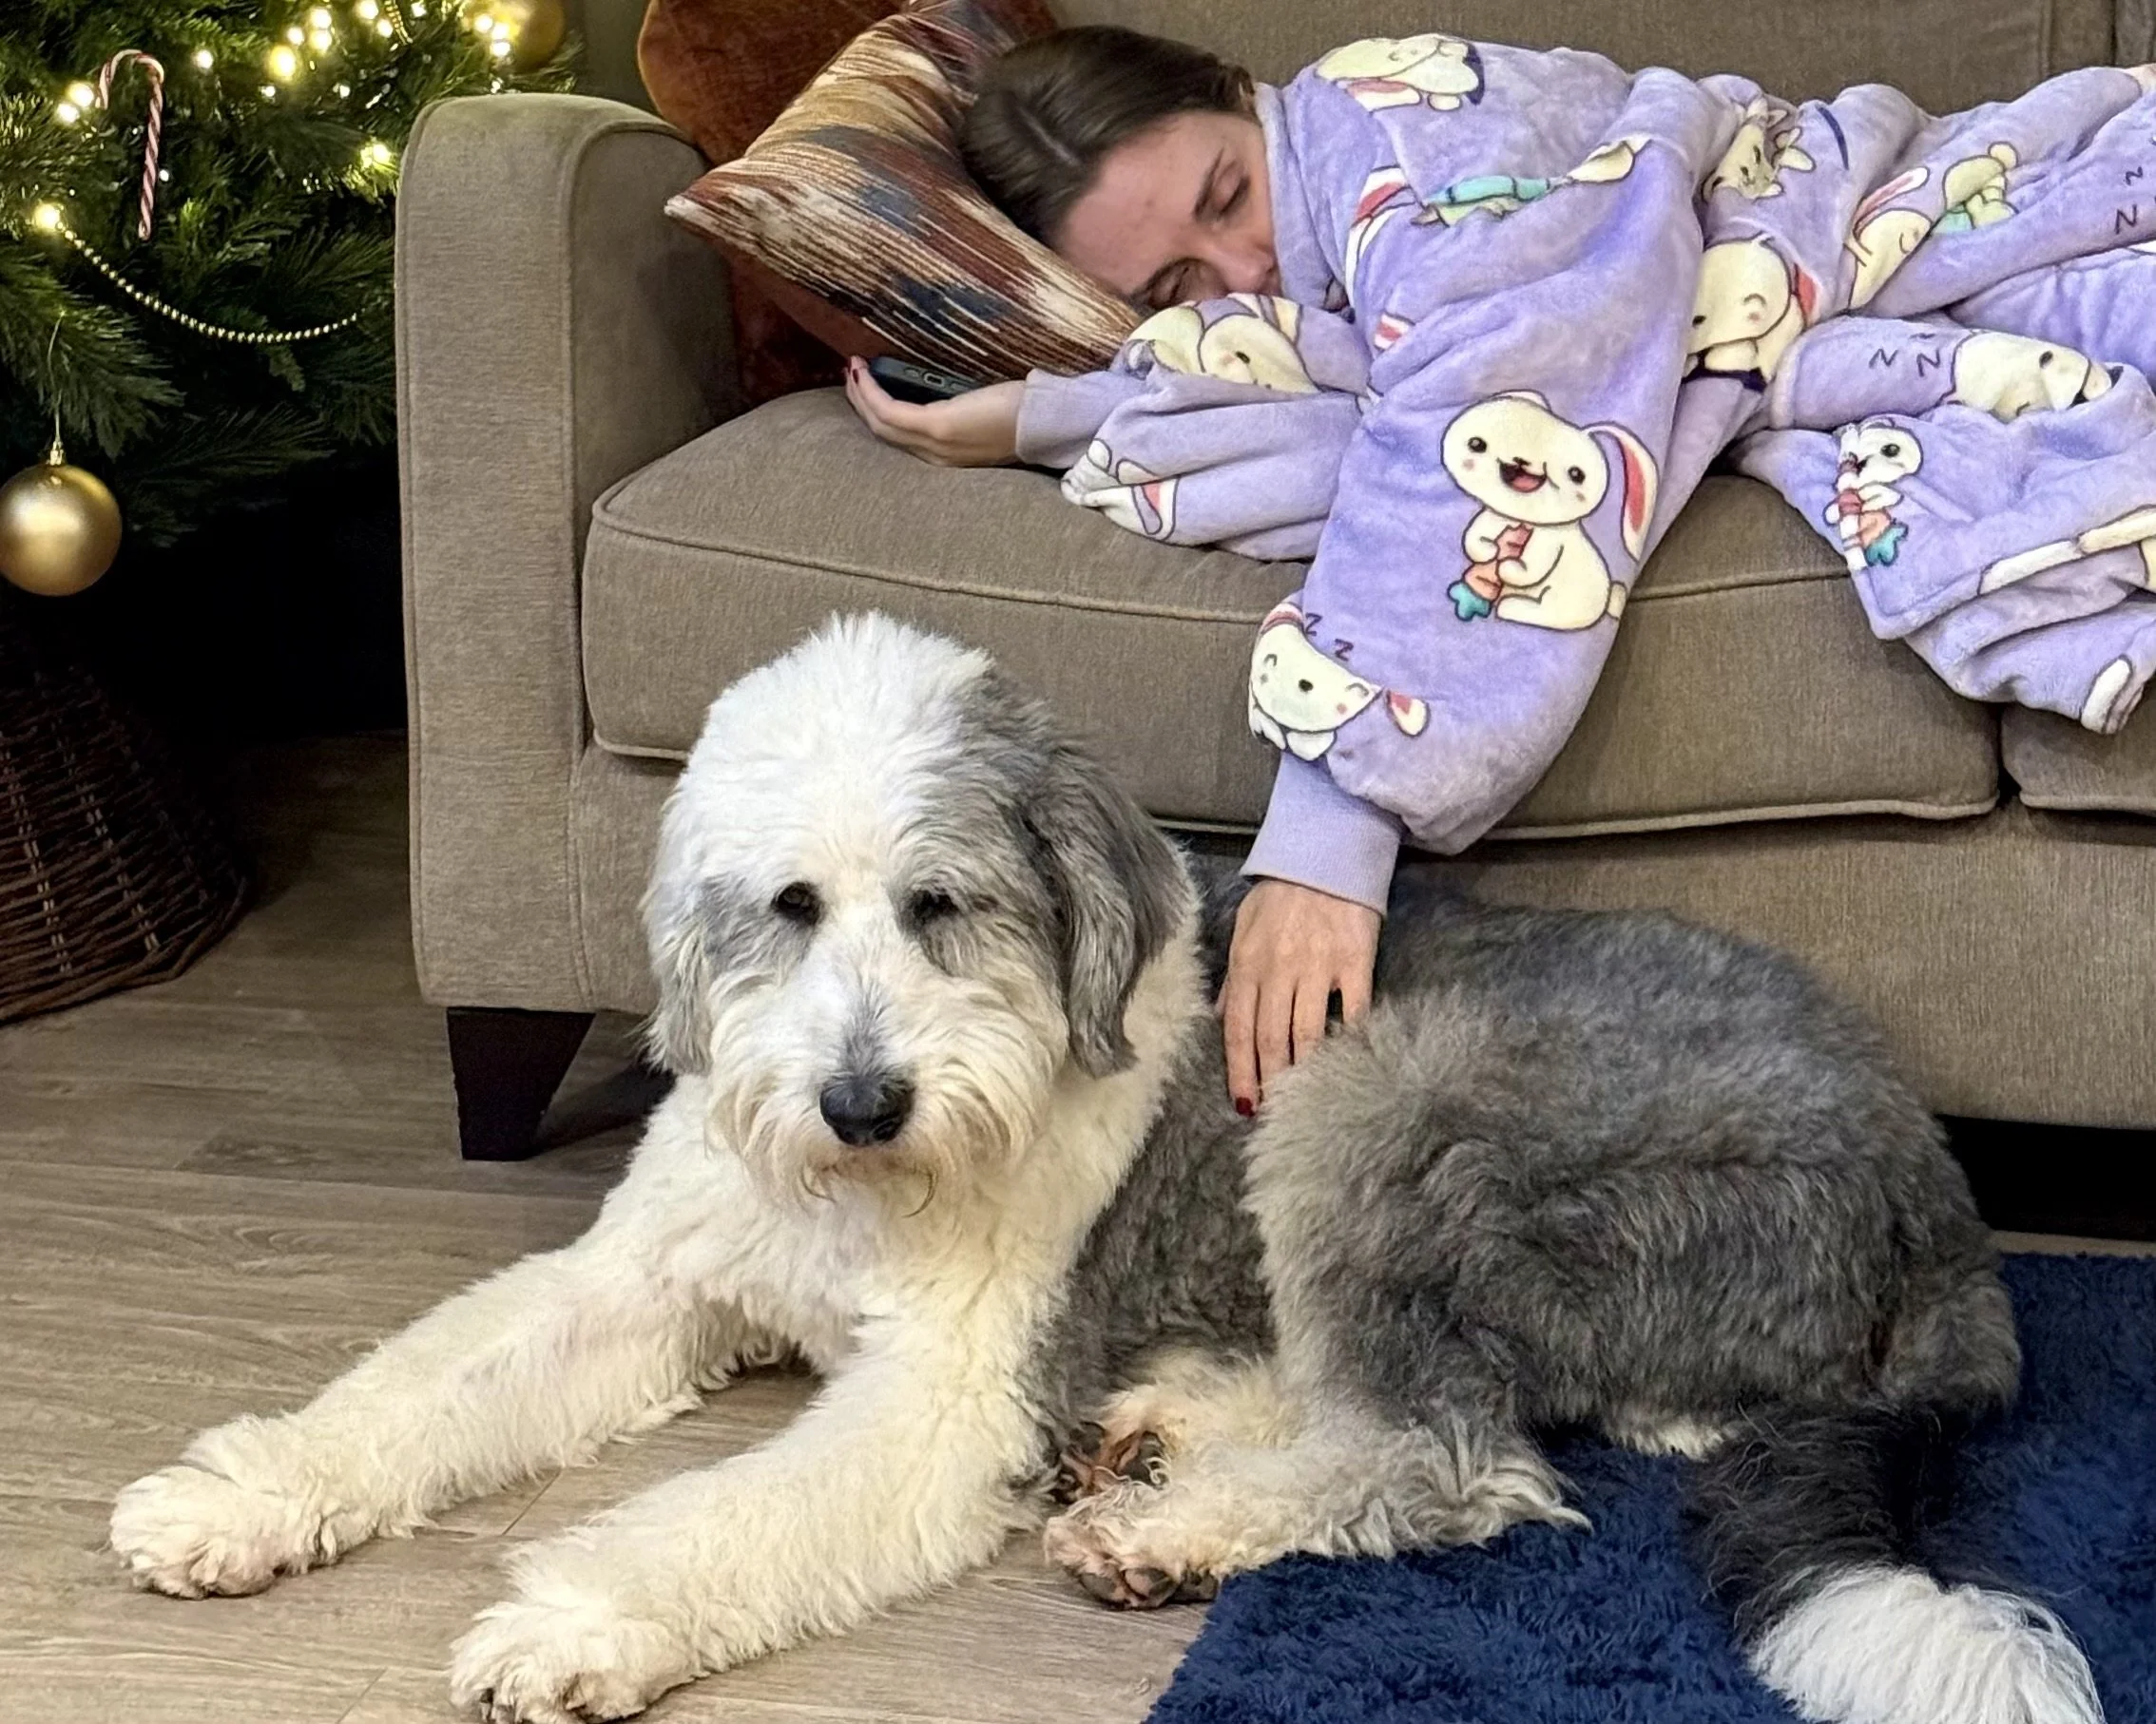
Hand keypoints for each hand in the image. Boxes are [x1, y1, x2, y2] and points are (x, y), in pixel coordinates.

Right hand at [843, 357, 1023, 466]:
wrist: (1047, 422)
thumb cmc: (1026, 413)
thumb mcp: (987, 413)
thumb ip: (966, 407)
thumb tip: (954, 387)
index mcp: (948, 454)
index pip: (901, 438)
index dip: (878, 413)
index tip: (865, 388)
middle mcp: (937, 456)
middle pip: (883, 433)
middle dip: (861, 403)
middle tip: (849, 375)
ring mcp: (935, 444)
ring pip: (881, 423)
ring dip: (860, 395)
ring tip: (851, 369)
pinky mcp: (937, 427)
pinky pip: (891, 411)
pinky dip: (871, 391)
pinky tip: (863, 371)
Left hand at [1219, 878, 1378, 1113]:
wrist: (1327, 852)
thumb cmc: (1282, 892)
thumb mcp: (1244, 926)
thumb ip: (1234, 973)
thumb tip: (1221, 1013)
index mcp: (1248, 963)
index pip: (1238, 1029)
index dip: (1239, 1070)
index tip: (1244, 1103)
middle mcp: (1278, 969)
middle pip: (1270, 1038)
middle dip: (1269, 1080)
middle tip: (1274, 1113)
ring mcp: (1318, 967)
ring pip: (1306, 1032)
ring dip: (1303, 1070)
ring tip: (1303, 1099)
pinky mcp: (1355, 961)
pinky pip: (1353, 1009)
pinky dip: (1350, 1038)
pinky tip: (1348, 1062)